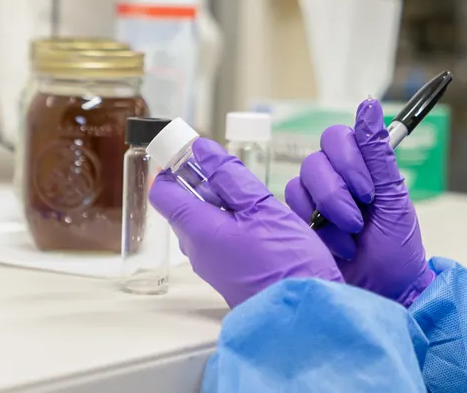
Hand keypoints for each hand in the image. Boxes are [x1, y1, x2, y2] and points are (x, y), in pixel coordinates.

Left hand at [149, 138, 342, 307]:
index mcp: (198, 229)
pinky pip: (218, 240)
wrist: (304, 316)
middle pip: (184, 204)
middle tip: (237, 176)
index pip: (162, 191)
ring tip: (256, 200)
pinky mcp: (227, 275)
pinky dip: (233, 224)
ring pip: (204, 222)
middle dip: (204, 183)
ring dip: (223, 204)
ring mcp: (211, 265)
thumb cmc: (287, 263)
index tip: (196, 155)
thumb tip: (201, 149)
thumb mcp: (263, 208)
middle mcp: (196, 250)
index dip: (173, 167)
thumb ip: (230, 176)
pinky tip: (261, 223)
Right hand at [285, 99, 434, 306]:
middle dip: (337, 194)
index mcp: (361, 165)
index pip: (337, 137)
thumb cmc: (396, 245)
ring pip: (300, 184)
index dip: (348, 160)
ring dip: (328, 214)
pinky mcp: (299, 221)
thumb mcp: (394, 197)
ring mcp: (314, 200)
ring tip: (350, 236)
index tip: (368, 190)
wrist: (386, 289)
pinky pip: (290, 208)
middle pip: (315, 161)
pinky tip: (335, 245)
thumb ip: (378, 151)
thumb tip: (368, 104)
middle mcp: (335, 177)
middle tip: (359, 219)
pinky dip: (316, 228)